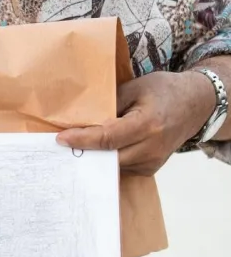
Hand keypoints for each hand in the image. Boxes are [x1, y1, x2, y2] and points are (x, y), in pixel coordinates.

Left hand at [57, 70, 216, 175]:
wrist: (195, 105)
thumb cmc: (163, 90)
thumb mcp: (135, 88)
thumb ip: (110, 105)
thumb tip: (82, 120)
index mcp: (147, 124)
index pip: (108, 138)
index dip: (82, 140)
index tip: (61, 139)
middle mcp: (152, 147)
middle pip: (109, 157)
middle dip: (84, 153)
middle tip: (60, 148)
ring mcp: (153, 161)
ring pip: (114, 166)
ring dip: (94, 160)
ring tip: (73, 150)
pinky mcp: (151, 168)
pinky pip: (123, 169)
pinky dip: (108, 162)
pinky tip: (94, 154)